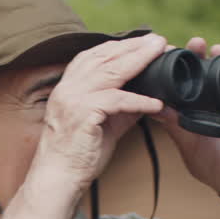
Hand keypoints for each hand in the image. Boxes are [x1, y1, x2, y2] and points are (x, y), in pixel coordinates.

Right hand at [30, 34, 167, 192]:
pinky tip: (156, 103)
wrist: (59, 178)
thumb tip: (147, 95)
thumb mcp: (103, 123)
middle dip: (135, 47)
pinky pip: (117, 101)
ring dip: (139, 61)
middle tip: (159, 40)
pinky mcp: (82, 114)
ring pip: (111, 72)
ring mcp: (73, 98)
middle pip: (105, 57)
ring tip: (160, 54)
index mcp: (69, 85)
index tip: (145, 41)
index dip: (122, 46)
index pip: (96, 55)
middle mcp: (68, 87)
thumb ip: (121, 107)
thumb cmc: (79, 154)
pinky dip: (139, 100)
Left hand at [154, 37, 219, 196]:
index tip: (165, 55)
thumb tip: (149, 104)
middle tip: (190, 45)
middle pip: (203, 70)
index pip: (183, 81)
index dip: (175, 67)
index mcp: (193, 106)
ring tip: (211, 48)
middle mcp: (211, 98)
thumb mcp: (185, 140)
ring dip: (218, 57)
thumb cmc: (210, 162)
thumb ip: (170, 122)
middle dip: (197, 55)